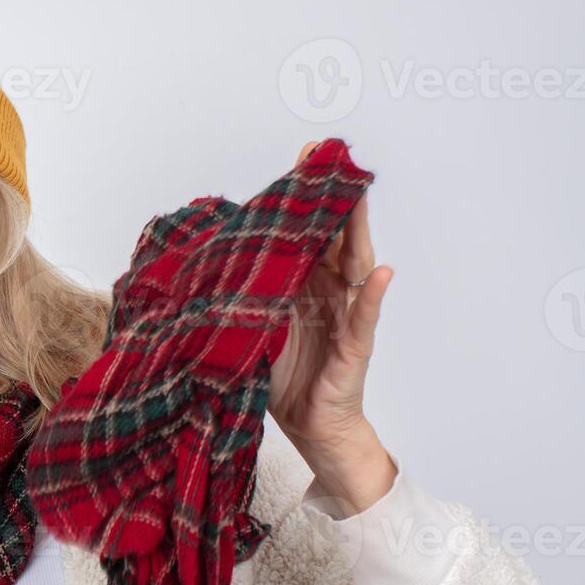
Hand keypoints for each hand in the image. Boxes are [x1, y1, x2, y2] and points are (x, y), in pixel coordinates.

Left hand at [267, 142, 397, 512]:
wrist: (308, 428)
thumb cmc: (280, 377)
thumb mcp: (250, 327)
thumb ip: (241, 294)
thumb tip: (204, 260)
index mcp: (303, 284)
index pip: (307, 232)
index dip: (305, 198)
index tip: (303, 157)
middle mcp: (329, 292)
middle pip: (334, 236)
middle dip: (332, 197)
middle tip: (329, 157)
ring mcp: (347, 315)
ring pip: (355, 263)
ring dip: (357, 229)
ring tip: (358, 196)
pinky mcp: (354, 347)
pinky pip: (365, 316)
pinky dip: (373, 295)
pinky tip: (381, 272)